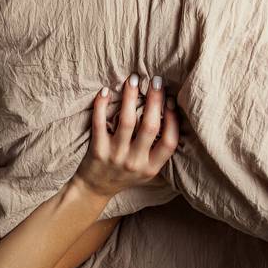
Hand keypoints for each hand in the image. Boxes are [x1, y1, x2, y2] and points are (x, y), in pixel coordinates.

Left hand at [74, 73, 178, 199]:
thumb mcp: (147, 170)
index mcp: (151, 167)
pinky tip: (106, 91)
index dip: (172, 119)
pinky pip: (99, 123)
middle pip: (150, 127)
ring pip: (126, 121)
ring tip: (133, 79)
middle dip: (155, 100)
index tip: (171, 100)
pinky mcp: (97, 150)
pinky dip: (102, 105)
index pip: (169, 142)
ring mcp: (116, 156)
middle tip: (156, 80)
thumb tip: (171, 116)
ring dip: (131, 97)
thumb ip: (158, 150)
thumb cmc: (124, 175)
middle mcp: (135, 162)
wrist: (95, 189)